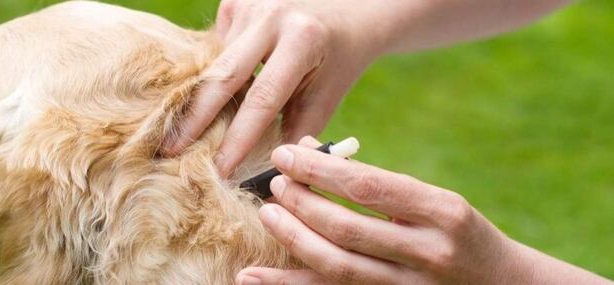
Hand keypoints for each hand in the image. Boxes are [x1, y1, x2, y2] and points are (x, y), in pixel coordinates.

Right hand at [161, 0, 387, 174]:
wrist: (349, 10)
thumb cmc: (339, 60)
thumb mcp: (327, 96)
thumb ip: (296, 132)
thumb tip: (264, 175)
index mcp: (301, 40)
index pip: (262, 99)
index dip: (238, 138)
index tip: (219, 169)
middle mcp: (271, 16)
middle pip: (222, 76)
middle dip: (194, 118)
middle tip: (169, 151)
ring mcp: (249, 4)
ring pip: (216, 63)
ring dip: (208, 97)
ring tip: (189, 128)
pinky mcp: (235, 1)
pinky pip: (217, 48)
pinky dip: (219, 72)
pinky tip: (226, 85)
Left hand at [236, 136, 610, 283]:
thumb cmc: (460, 234)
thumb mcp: (437, 202)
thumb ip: (382, 186)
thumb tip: (313, 157)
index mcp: (442, 212)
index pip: (369, 187)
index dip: (320, 170)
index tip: (286, 153)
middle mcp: (428, 252)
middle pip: (348, 228)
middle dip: (303, 204)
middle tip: (276, 184)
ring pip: (338, 267)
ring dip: (294, 240)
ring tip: (268, 215)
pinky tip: (252, 276)